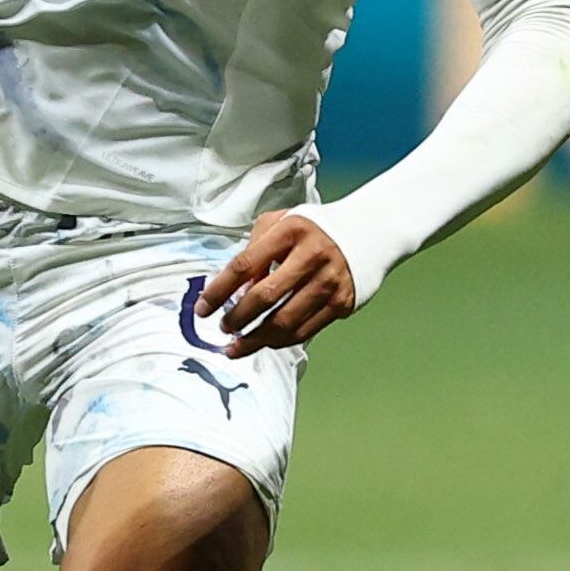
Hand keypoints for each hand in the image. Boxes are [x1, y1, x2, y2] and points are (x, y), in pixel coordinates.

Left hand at [201, 209, 360, 355]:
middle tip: (223, 328)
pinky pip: (304, 331)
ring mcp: (329, 282)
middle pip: (264, 298)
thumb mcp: (280, 223)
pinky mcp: (341, 303)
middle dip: (236, 319)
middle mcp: (312, 256)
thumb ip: (254, 251)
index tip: (203, 309)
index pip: (244, 265)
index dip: (218, 291)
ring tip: (236, 347)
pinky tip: (265, 343)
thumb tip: (238, 292)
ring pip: (284, 322)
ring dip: (255, 340)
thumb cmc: (312, 229)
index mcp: (290, 231)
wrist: (366, 233)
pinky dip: (280, 341)